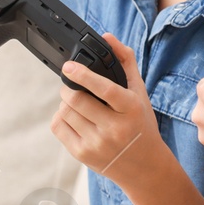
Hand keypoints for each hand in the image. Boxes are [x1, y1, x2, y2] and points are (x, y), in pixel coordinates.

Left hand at [53, 35, 164, 187]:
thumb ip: (125, 62)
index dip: (83, 75)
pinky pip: (59, 126)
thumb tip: (107, 38)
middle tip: (71, 84)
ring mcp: (98, 143)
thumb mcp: (140, 93)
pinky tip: (73, 117)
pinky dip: (61, 116)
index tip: (68, 66)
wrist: (145, 166)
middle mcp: (115, 128)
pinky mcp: (83, 154)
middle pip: (77, 100)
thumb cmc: (141, 124)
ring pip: (66, 112)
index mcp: (131, 109)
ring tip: (77, 103)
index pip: (104, 89)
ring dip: (66, 102)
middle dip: (68, 87)